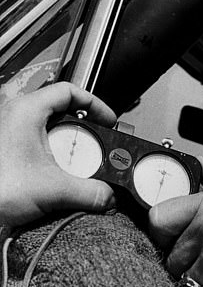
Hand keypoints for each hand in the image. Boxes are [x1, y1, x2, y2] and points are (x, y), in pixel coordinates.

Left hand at [0, 82, 116, 226]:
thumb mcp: (54, 190)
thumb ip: (91, 193)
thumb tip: (108, 196)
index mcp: (27, 111)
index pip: (70, 90)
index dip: (95, 103)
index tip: (108, 120)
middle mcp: (15, 115)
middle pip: (60, 109)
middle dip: (83, 127)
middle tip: (96, 142)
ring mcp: (8, 131)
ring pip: (48, 127)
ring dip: (66, 143)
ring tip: (76, 161)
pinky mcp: (5, 149)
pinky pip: (36, 143)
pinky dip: (52, 155)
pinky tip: (56, 174)